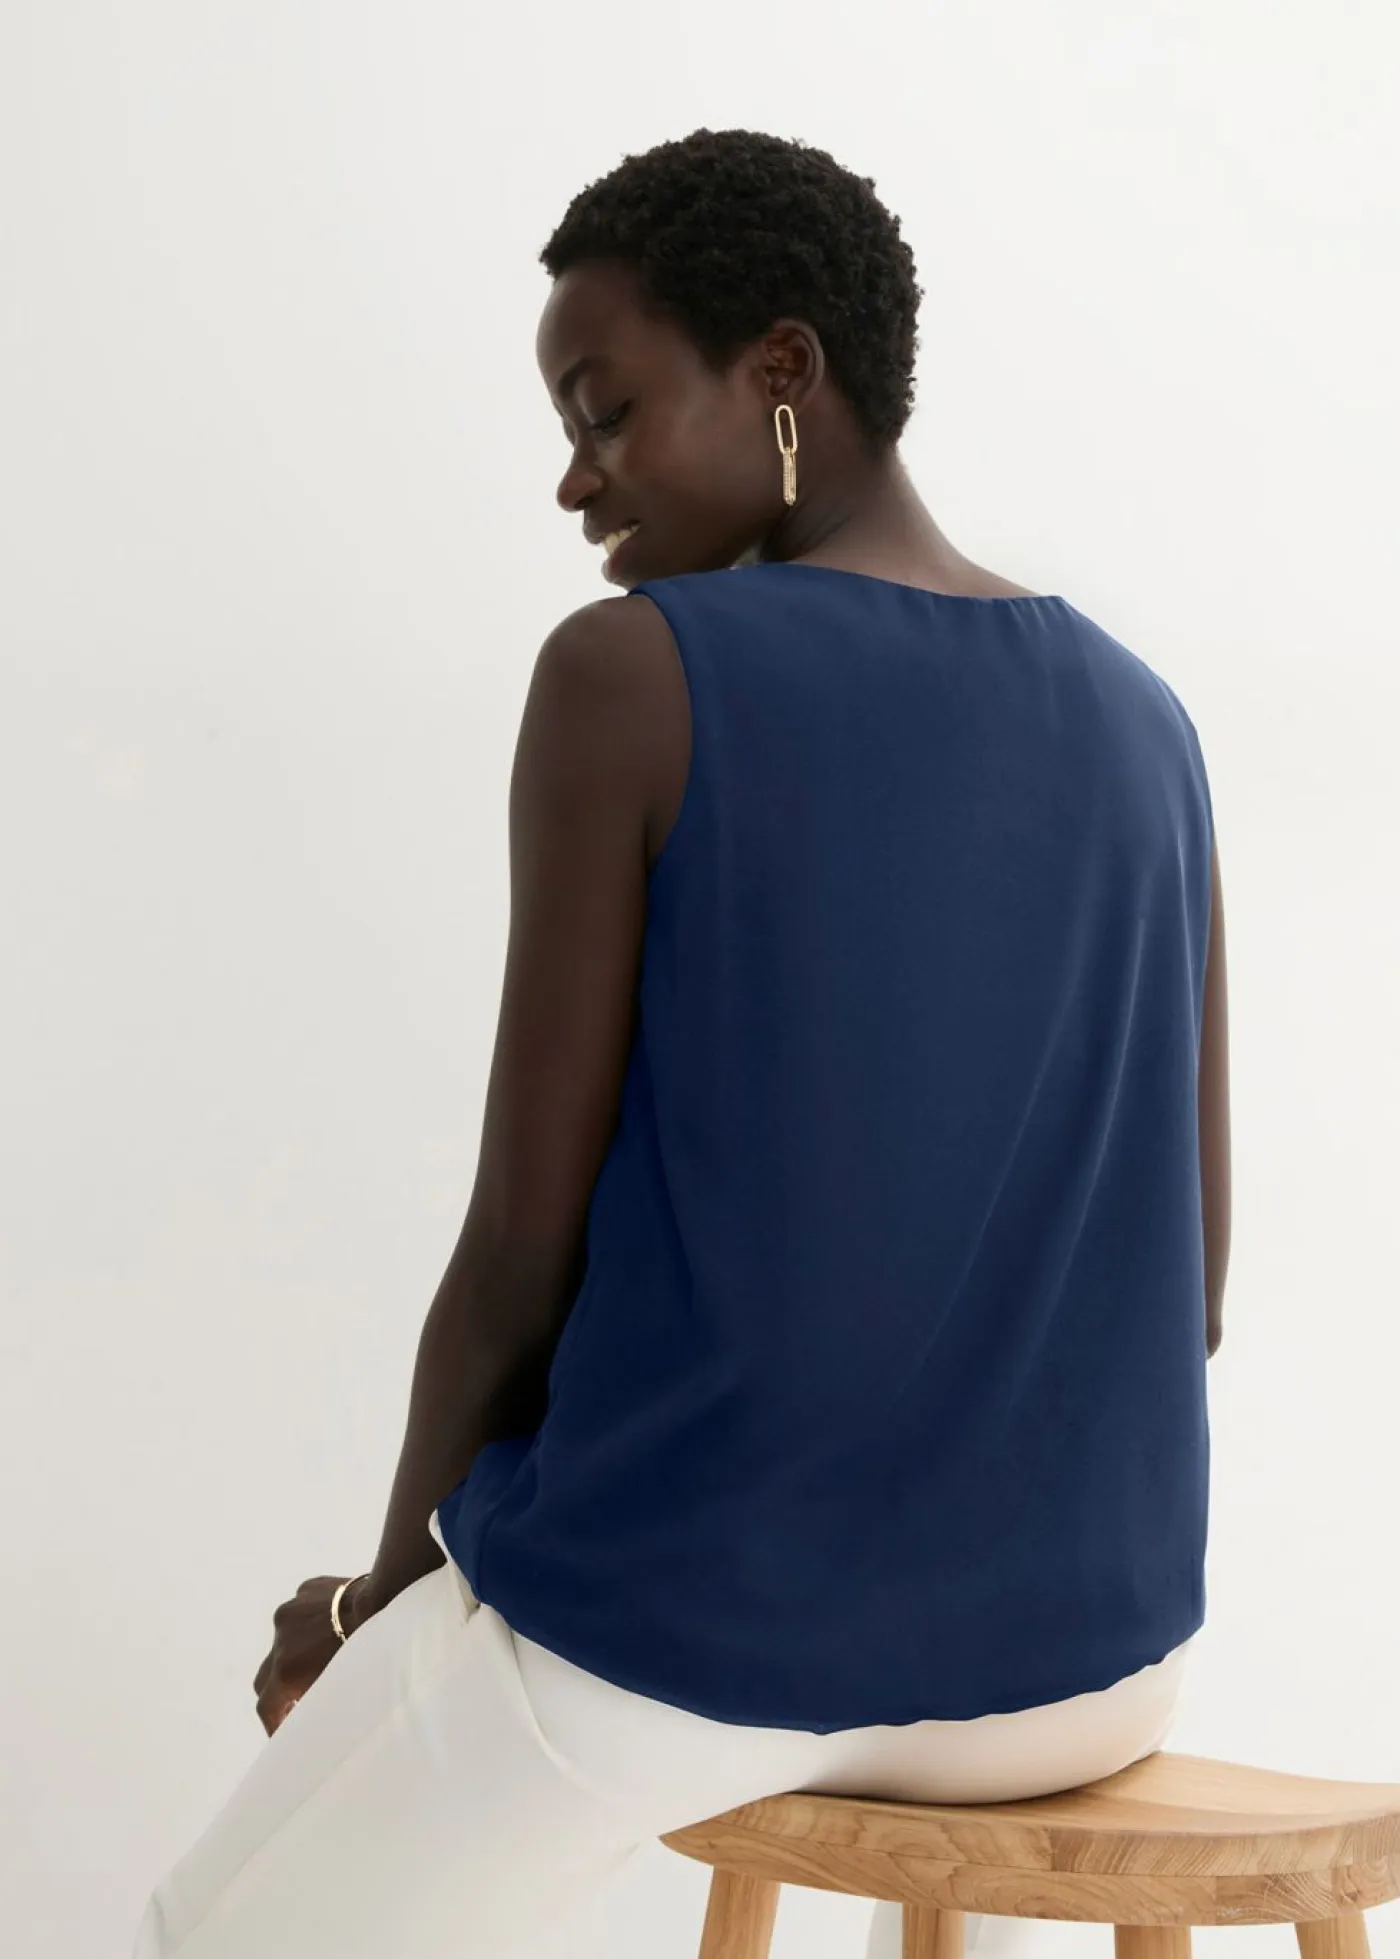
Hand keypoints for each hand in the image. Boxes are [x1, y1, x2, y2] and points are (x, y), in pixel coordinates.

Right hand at [252, 1573, 372, 1735]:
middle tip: (296, 1703)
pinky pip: (300, 1613)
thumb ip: (312, 1697)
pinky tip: (331, 1626)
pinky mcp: (306, 1589)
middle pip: (265, 1675)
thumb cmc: (371, 1655)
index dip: (273, 1723)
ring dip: (294, 1653)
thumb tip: (306, 1708)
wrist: (385, 1604)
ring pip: (283, 1640)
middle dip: (278, 1692)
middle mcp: (280, 1638)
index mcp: (286, 1670)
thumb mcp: (337, 1687)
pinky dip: (308, 1624)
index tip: (283, 1732)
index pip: (266, 1706)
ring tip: (318, 1658)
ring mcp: (290, 1609)